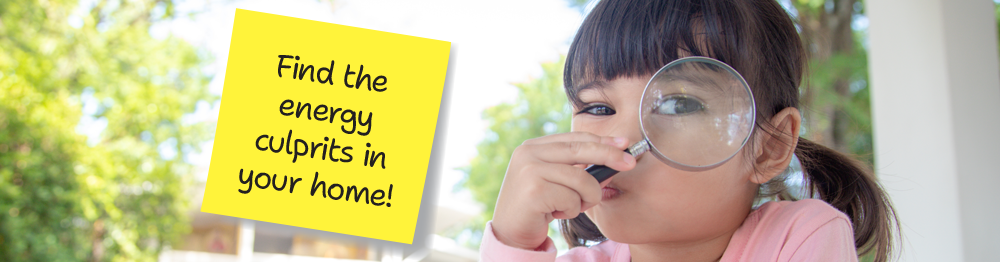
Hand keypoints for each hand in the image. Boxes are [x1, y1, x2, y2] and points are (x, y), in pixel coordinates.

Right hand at [491, 132, 635, 249]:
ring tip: (572, 206)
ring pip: (581, 179)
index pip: (574, 137)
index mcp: (534, 146)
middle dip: (609, 156)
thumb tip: (616, 160)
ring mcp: (529, 170)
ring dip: (586, 198)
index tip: (623, 144)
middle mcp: (528, 153)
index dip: (601, 140)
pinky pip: (571, 199)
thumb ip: (579, 168)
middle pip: (580, 149)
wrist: (510, 232)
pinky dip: (571, 210)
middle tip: (629, 163)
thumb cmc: (538, 206)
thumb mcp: (557, 181)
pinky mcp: (534, 190)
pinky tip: (555, 213)